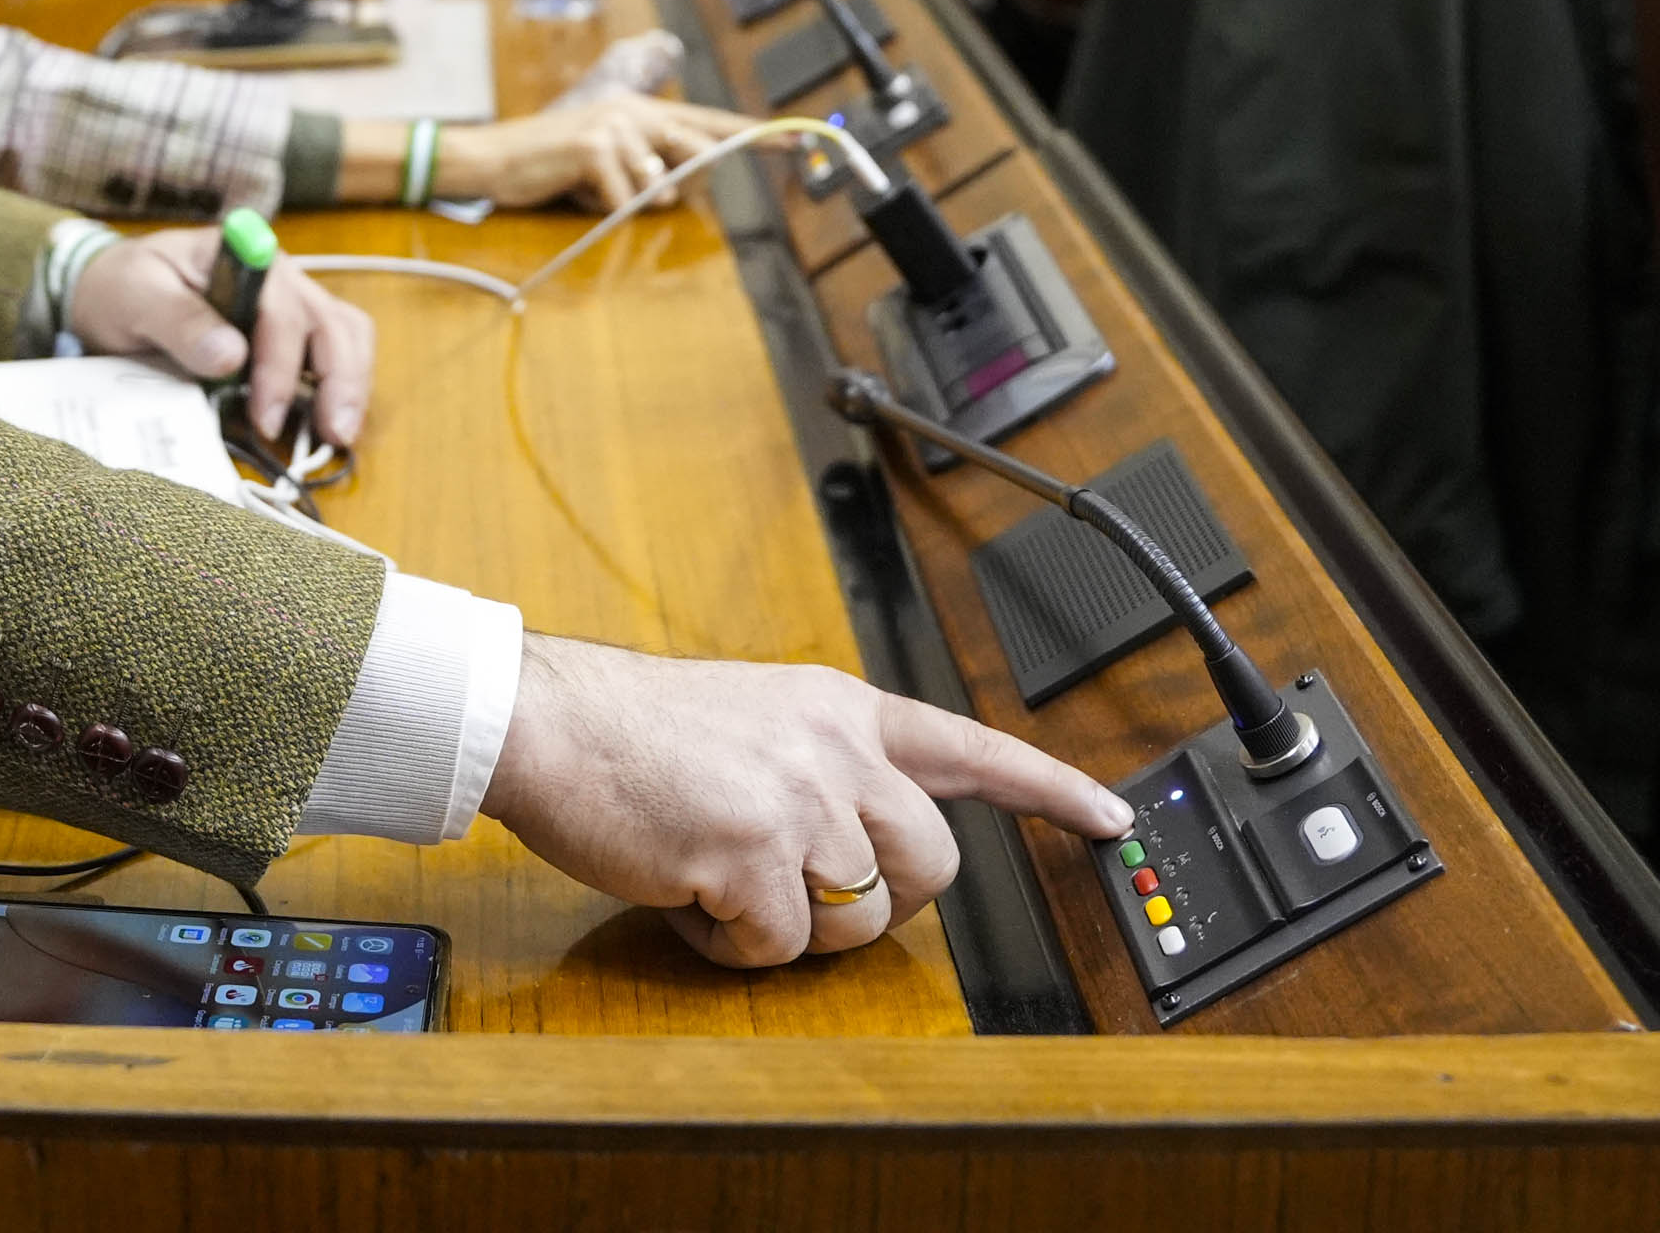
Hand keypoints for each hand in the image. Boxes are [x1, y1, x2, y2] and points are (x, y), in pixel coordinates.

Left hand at [63, 229, 376, 445]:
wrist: (113, 290)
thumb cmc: (125, 287)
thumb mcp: (136, 296)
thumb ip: (180, 321)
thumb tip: (231, 356)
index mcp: (244, 258)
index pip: (281, 308)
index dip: (281, 363)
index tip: (266, 413)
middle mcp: (280, 278)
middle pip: (330, 322)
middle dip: (337, 381)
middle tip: (329, 436)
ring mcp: (291, 304)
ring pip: (346, 335)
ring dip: (351, 385)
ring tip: (339, 435)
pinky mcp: (291, 334)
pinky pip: (337, 352)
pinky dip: (344, 386)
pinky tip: (331, 424)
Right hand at [442, 95, 755, 213]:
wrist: (492, 159)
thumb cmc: (551, 168)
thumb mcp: (607, 166)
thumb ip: (647, 170)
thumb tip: (681, 189)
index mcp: (640, 110)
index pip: (708, 121)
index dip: (753, 133)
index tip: (794, 140)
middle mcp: (633, 108)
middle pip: (695, 149)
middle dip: (682, 178)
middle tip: (642, 187)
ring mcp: (614, 123)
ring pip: (656, 182)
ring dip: (627, 199)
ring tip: (589, 189)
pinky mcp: (593, 145)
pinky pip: (623, 197)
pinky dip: (602, 207)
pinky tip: (574, 191)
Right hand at [480, 632, 1129, 966]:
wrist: (549, 721)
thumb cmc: (631, 733)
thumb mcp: (754, 719)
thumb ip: (821, 766)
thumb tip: (860, 850)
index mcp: (840, 709)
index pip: (972, 748)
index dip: (1051, 791)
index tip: (1110, 819)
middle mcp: (837, 747)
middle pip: (930, 869)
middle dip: (877, 905)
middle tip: (801, 892)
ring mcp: (800, 799)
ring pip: (855, 920)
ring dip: (787, 926)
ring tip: (718, 875)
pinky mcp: (754, 854)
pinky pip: (778, 949)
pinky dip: (727, 945)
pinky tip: (686, 892)